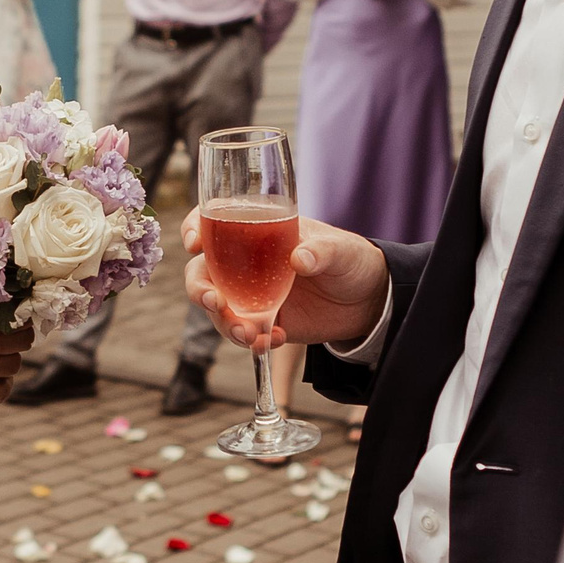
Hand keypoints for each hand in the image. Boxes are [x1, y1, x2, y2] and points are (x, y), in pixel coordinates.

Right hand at [184, 209, 388, 350]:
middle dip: (200, 290)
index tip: (195, 243)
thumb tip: (299, 259)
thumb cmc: (351, 259)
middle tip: (216, 304)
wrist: (368, 301)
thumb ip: (321, 251)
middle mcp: (245, 261)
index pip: (213, 221)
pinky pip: (244, 333)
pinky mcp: (264, 321)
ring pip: (217, 308)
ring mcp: (251, 294)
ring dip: (225, 324)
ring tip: (252, 336)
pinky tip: (275, 341)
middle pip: (202, 271)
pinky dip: (252, 341)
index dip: (195, 227)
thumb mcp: (340, 250)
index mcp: (258, 230)